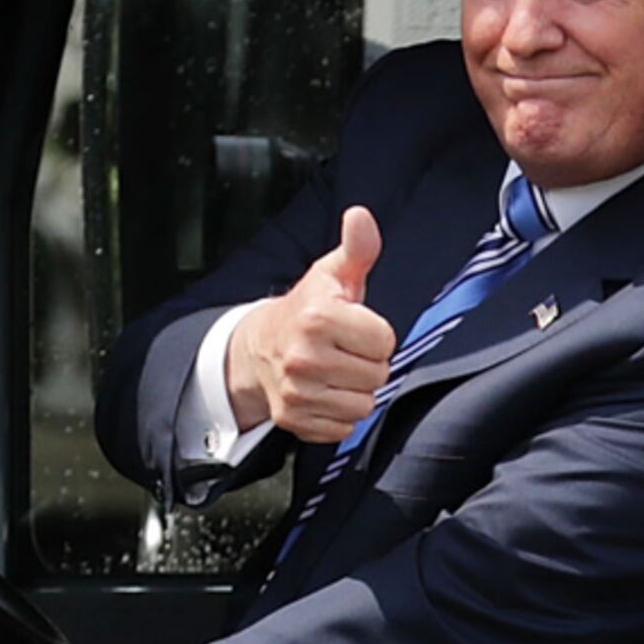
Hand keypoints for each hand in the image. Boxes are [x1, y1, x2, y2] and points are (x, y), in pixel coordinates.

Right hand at [226, 205, 392, 444]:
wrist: (259, 347)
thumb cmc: (306, 309)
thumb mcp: (332, 274)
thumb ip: (357, 248)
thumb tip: (361, 217)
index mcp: (319, 318)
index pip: (385, 341)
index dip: (376, 334)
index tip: (355, 327)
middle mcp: (305, 357)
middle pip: (377, 375)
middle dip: (368, 363)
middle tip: (345, 350)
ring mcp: (297, 392)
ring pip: (364, 404)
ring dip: (356, 390)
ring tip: (336, 370)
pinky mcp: (294, 419)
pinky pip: (344, 426)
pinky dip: (338, 413)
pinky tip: (324, 392)